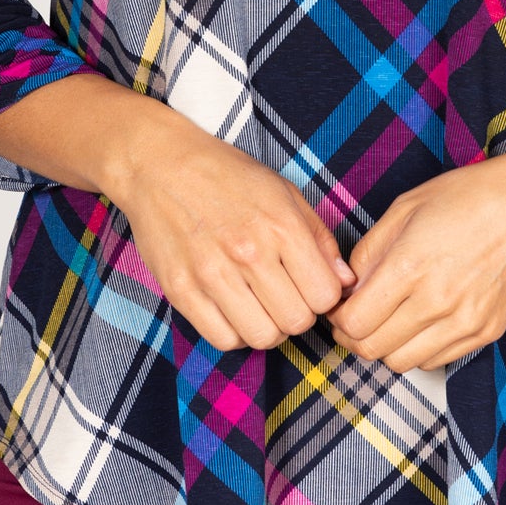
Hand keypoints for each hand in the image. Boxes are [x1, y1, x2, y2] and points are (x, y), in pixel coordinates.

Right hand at [112, 107, 355, 352]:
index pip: (325, 295)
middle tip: (284, 295)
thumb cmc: (227, 175)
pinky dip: (235, 332)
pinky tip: (234, 309)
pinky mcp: (181, 290)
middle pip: (297, 321)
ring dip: (268, 327)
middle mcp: (249, 252)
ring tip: (260, 305)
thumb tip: (344, 280)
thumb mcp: (283, 192)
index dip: (323, 295)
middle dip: (298, 313)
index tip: (309, 284)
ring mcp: (212, 274)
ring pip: (262, 337)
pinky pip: (223, 339)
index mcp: (281, 225)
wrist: (161, 165)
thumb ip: (319, 237)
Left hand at [326, 148, 505, 373]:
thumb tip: (349, 288)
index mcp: (410, 266)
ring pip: (402, 363)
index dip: (337, 319)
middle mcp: (437, 301)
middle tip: (354, 319)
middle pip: (373, 349)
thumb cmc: (466, 197)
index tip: (339, 309)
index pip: (355, 323)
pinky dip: (418, 349)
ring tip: (388, 320)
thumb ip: (368, 252)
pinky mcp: (486, 332)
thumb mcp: (404, 209)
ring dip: (386, 346)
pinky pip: (435, 360)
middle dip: (354, 337)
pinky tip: (420, 322)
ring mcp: (465, 322)